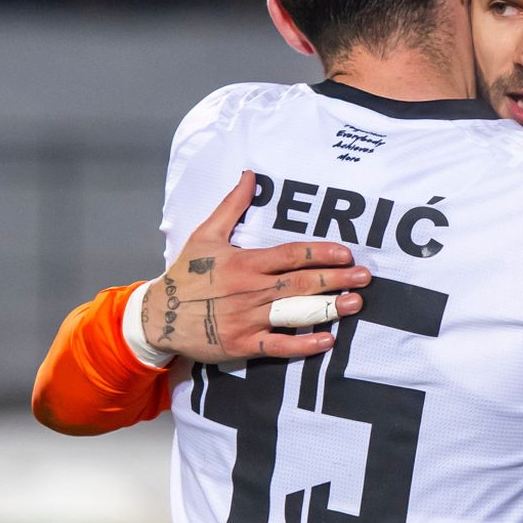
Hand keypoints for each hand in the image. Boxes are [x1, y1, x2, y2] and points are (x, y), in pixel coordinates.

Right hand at [139, 171, 370, 362]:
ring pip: (294, 313)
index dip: (321, 253)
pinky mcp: (242, 344)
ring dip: (327, 309)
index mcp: (244, 263)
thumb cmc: (185, 275)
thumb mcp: (204, 235)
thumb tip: (250, 175)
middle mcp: (249, 290)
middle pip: (301, 283)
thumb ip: (231, 206)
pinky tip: (327, 340)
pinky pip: (278, 346)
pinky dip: (302, 344)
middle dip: (336, 279)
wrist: (156, 316)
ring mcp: (247, 319)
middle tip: (365, 277)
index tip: (347, 254)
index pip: (290, 255)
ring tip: (355, 304)